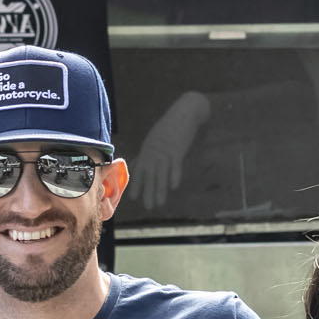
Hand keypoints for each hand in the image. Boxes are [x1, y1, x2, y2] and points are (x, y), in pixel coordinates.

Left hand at [134, 90, 210, 209]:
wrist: (185, 111)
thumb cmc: (170, 126)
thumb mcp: (154, 139)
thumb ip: (146, 152)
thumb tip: (136, 163)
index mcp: (148, 150)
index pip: (140, 170)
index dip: (137, 184)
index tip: (133, 198)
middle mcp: (154, 152)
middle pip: (150, 175)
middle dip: (148, 192)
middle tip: (148, 207)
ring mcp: (165, 150)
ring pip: (162, 173)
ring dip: (160, 189)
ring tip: (160, 204)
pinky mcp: (178, 148)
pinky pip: (176, 164)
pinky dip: (175, 175)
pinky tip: (174, 186)